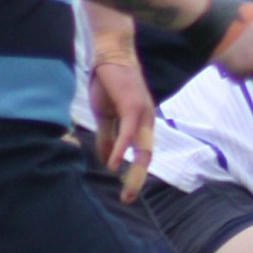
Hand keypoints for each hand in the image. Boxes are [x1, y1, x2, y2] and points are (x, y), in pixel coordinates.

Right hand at [89, 48, 155, 200]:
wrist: (109, 54)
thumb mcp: (105, 116)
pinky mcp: (133, 106)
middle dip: (137, 179)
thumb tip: (108, 162)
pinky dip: (122, 149)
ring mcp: (142, 113)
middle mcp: (146, 120)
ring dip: (135, 172)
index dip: (135, 172)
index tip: (126, 191)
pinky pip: (129, 133)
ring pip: (142, 148)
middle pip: (146, 155)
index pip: (142, 153)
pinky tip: (115, 164)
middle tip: (128, 198)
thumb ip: (108, 138)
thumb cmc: (108, 83)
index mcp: (140, 123)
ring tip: (126, 190)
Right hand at [211, 3, 252, 77]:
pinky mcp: (244, 68)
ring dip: (245, 71)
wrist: (205, 16)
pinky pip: (241, 79)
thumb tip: (250, 35)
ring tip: (232, 66)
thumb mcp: (244, 10)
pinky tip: (226, 70)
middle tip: (238, 58)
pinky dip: (234, 76)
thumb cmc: (219, 9)